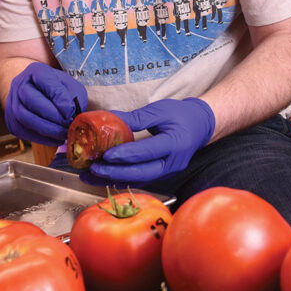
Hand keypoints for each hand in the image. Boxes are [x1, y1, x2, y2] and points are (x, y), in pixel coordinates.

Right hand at [4, 62, 86, 145]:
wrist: (39, 93)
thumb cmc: (58, 89)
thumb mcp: (70, 86)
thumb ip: (72, 96)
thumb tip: (69, 113)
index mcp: (35, 71)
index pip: (45, 81)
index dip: (58, 97)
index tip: (71, 111)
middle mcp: (19, 84)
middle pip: (30, 100)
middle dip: (52, 115)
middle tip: (68, 124)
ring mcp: (12, 102)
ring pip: (24, 118)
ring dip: (47, 129)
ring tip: (63, 134)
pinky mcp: (11, 121)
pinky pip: (23, 132)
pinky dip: (41, 138)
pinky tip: (55, 139)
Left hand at [89, 98, 214, 182]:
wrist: (200, 125)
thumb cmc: (181, 115)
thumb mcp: (160, 110)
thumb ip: (136, 117)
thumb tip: (109, 118)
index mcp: (175, 143)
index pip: (147, 151)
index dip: (125, 154)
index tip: (106, 155)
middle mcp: (173, 162)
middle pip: (142, 172)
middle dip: (115, 173)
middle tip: (94, 169)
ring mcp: (168, 172)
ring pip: (139, 180)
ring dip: (114, 179)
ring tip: (91, 177)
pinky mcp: (161, 174)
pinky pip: (140, 180)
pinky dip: (122, 179)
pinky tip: (104, 178)